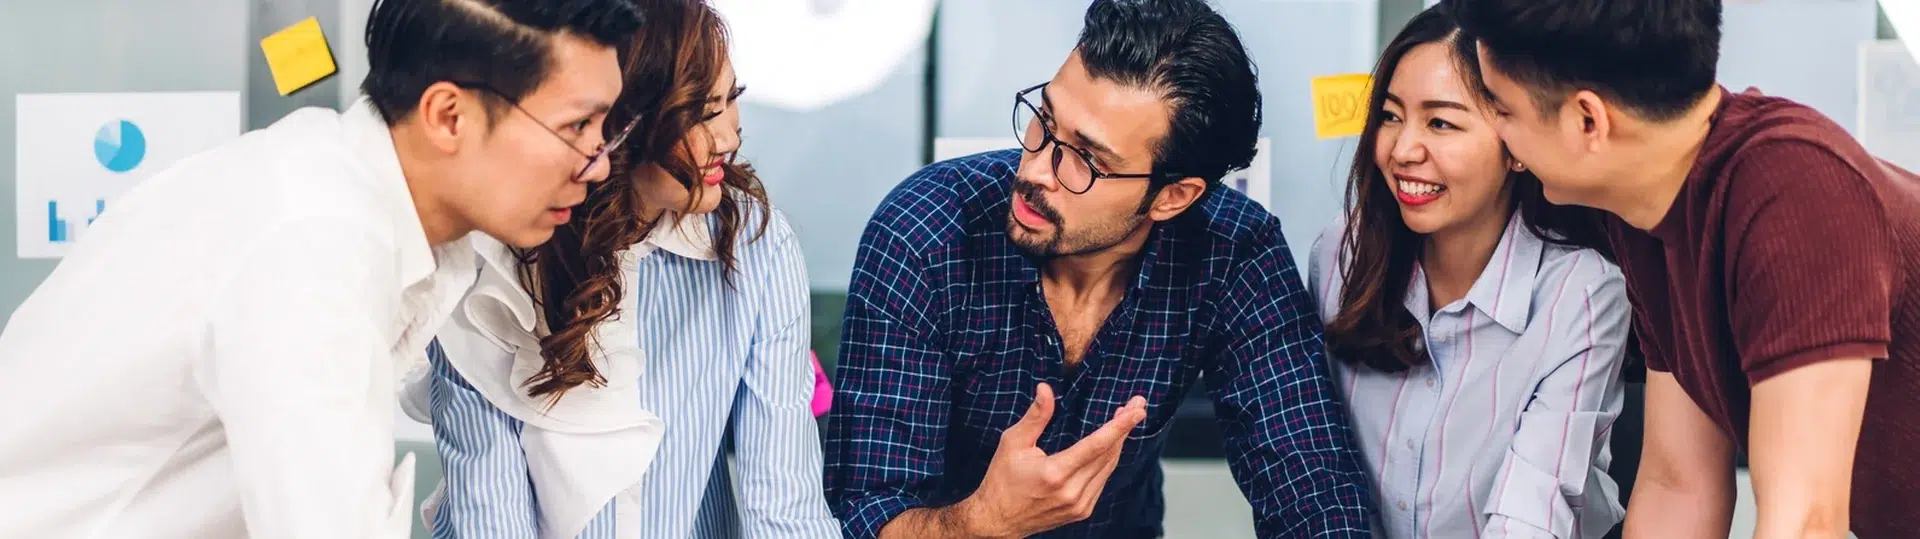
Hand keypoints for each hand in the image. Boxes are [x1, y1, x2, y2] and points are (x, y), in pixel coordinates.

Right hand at [957, 383, 1147, 537]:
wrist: (997, 520)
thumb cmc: (1001, 480)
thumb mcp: (1013, 443)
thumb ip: (1035, 416)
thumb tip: (1046, 388)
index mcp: (1055, 473)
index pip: (1097, 445)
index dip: (1120, 425)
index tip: (1138, 410)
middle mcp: (1072, 492)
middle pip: (1109, 454)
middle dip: (1124, 428)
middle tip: (1136, 405)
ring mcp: (1079, 505)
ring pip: (1109, 467)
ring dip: (1119, 443)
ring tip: (1125, 419)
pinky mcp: (1082, 511)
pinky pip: (1102, 480)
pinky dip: (1108, 460)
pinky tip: (1110, 445)